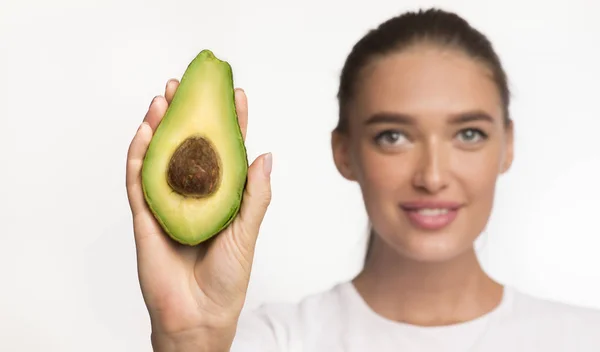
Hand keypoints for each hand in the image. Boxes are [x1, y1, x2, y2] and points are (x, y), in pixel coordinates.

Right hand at [126, 79, 271, 349]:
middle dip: (186, 114)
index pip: (225, 151)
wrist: (199, 315)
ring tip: (161, 99)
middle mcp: (193, 194)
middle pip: (187, 146)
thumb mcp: (247, 232)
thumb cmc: (227, 278)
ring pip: (159, 157)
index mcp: (220, 196)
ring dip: (158, 126)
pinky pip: (138, 182)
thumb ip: (255, 195)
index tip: (235, 94)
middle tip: (185, 85)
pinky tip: (145, 132)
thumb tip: (266, 155)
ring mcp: (167, 204)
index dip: (229, 122)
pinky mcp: (145, 217)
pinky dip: (139, 156)